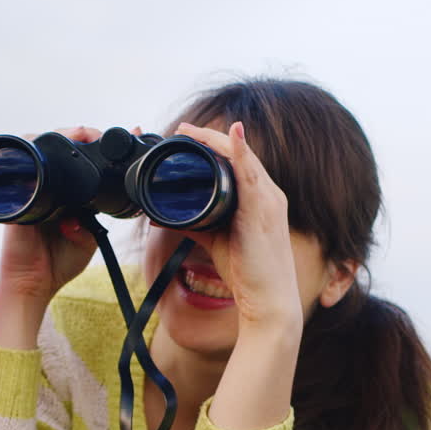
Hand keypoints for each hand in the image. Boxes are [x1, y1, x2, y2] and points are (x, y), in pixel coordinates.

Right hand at [0, 126, 106, 349]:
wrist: (33, 284)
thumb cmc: (57, 264)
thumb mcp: (87, 239)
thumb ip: (94, 218)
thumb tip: (99, 197)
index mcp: (65, 196)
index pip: (79, 164)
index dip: (93, 148)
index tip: (119, 136)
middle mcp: (48, 188)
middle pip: (60, 150)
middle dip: (78, 135)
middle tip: (95, 133)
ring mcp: (31, 189)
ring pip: (42, 150)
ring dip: (60, 136)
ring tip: (80, 133)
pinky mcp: (18, 195)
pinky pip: (23, 166)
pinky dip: (33, 150)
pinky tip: (48, 143)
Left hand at [170, 121, 303, 332]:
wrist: (268, 301)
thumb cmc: (247, 273)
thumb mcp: (216, 241)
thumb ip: (194, 224)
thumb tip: (162, 215)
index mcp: (260, 199)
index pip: (239, 162)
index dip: (215, 145)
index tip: (188, 136)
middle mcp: (268, 195)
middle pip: (240, 154)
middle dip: (211, 138)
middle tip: (183, 129)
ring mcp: (268, 202)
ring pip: (243, 159)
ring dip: (218, 141)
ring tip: (191, 131)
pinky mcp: (262, 213)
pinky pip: (252, 177)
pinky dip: (241, 154)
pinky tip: (232, 136)